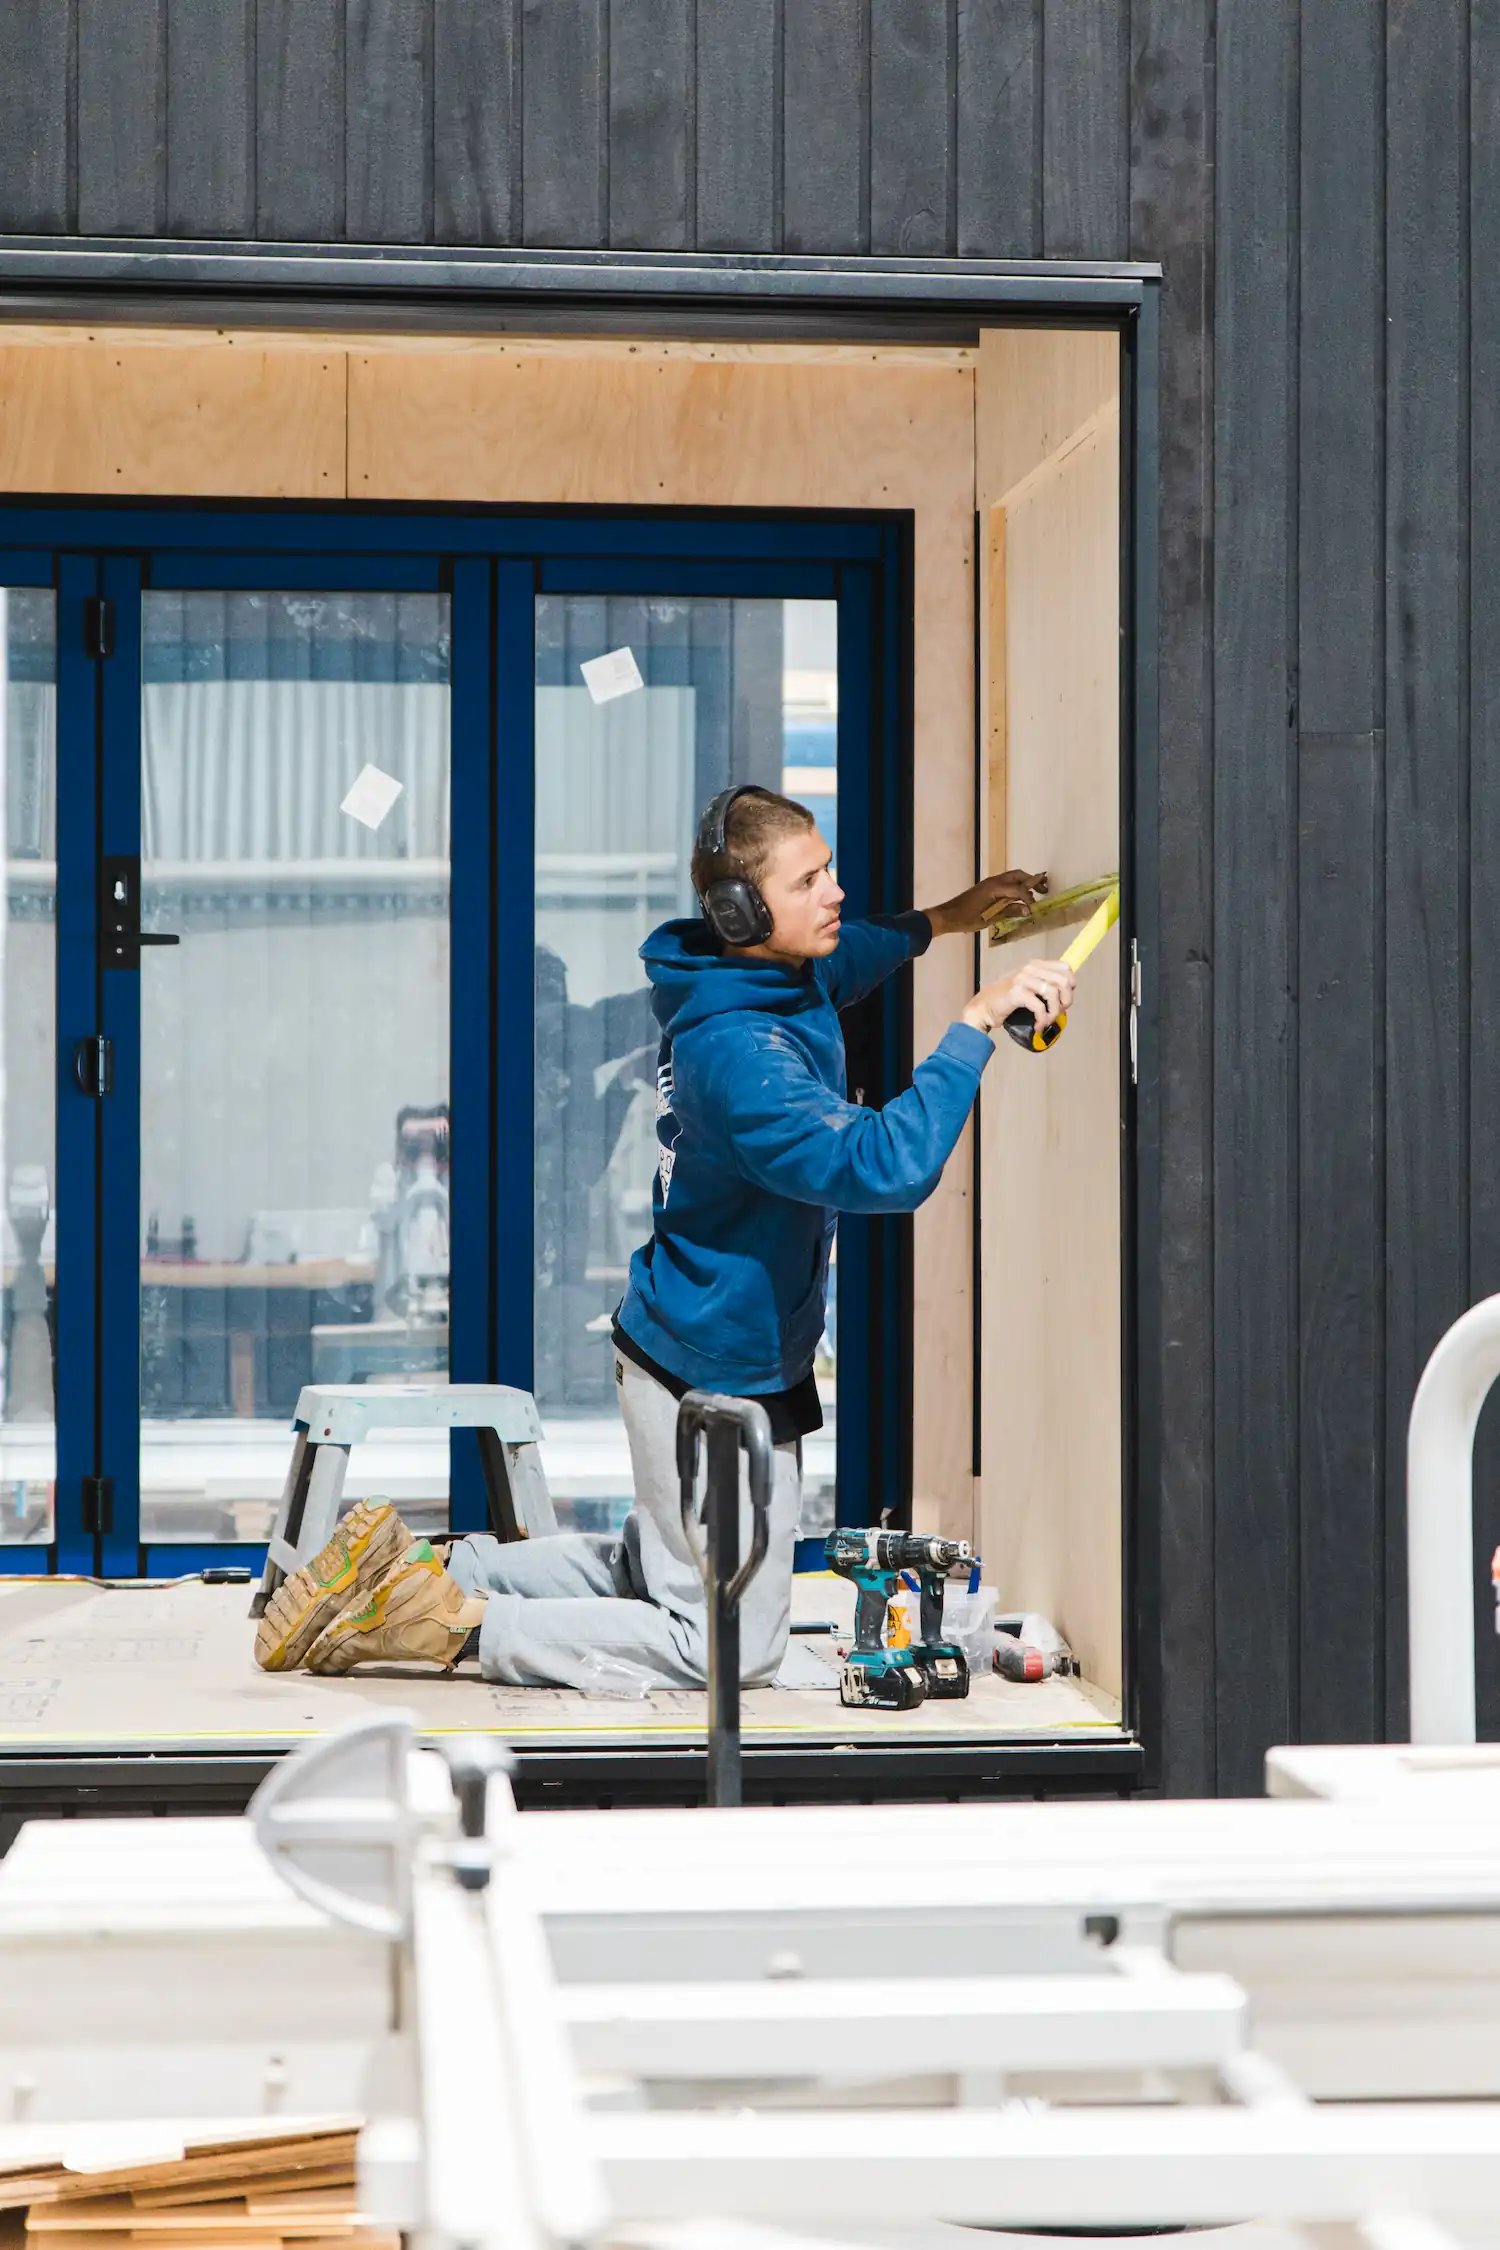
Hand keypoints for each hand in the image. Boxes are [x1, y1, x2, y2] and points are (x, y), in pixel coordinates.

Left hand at [925, 869, 1046, 937]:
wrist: (947, 915)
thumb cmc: (966, 918)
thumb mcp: (989, 918)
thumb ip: (1009, 912)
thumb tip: (1028, 910)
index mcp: (994, 887)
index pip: (1017, 888)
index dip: (1028, 897)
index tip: (1034, 907)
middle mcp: (994, 881)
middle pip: (1018, 875)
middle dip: (1032, 881)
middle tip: (1044, 890)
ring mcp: (990, 883)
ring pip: (1012, 877)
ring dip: (1025, 883)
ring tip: (1037, 893)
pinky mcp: (988, 888)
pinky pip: (1006, 883)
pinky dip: (1017, 887)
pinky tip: (1021, 897)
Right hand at [961, 956, 1075, 1037]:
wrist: (982, 1008)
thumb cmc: (1005, 1000)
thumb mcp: (1027, 985)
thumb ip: (1043, 983)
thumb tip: (1066, 993)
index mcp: (1034, 965)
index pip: (1065, 968)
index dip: (1070, 985)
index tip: (1063, 999)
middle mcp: (1029, 969)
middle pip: (1063, 982)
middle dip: (1065, 1001)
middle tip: (1057, 1013)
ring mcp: (1022, 979)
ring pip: (1053, 994)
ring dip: (1053, 1013)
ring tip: (1046, 1021)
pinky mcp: (1016, 993)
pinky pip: (1039, 1007)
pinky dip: (1042, 1020)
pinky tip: (1038, 1026)